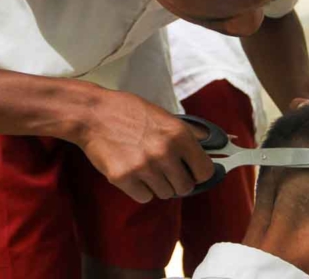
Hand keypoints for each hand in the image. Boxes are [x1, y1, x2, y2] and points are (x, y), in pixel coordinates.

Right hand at [74, 90, 214, 202]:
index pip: (205, 170)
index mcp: (179, 134)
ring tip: (144, 166)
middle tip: (163, 169)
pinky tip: (131, 172)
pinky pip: (144, 197)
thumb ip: (187, 133)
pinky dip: (139, 189)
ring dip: (157, 184)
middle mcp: (165, 153)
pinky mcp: (124, 179)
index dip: (198, 172)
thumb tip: (216, 145)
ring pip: (165, 193)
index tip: (191, 171)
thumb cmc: (127, 111)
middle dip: (176, 181)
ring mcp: (144, 167)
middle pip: (185, 187)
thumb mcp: (163, 115)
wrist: (91, 114)